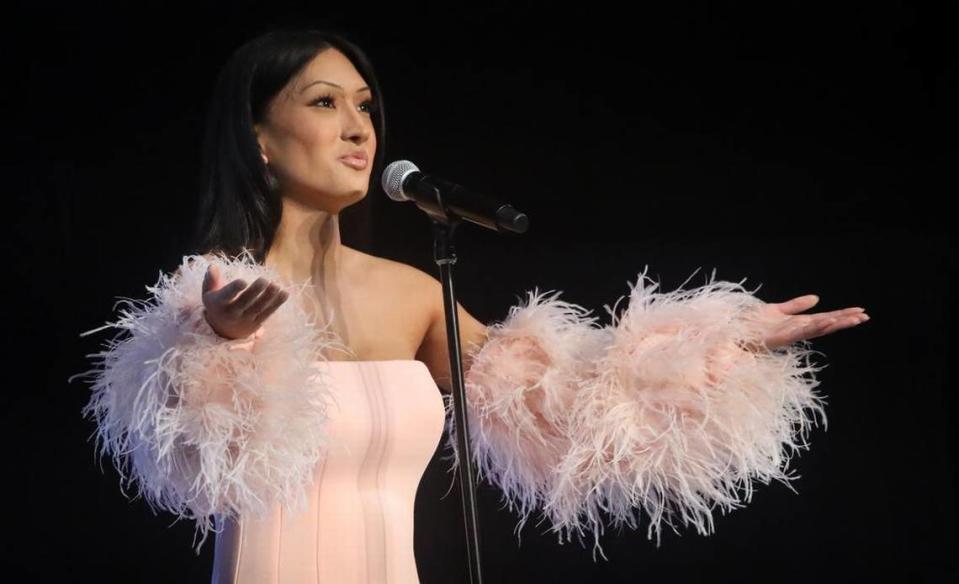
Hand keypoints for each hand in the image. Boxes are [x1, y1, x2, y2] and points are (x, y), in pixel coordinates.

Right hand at [201, 263, 289, 339]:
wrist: (223, 331)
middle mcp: (233, 313)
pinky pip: (268, 313)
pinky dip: (277, 304)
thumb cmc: (217, 305)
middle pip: (245, 302)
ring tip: (276, 285)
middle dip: (255, 291)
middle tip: (264, 279)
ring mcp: (246, 319)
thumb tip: (213, 266)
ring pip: (258, 308)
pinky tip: (285, 293)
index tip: (243, 281)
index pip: (227, 296)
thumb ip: (211, 279)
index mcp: (220, 303)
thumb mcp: (208, 293)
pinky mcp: (257, 324)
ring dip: (268, 297)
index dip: (235, 289)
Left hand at [746, 294, 869, 351]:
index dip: (842, 315)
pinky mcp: (780, 337)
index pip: (825, 319)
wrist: (734, 334)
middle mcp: (797, 330)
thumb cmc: (753, 324)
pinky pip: (800, 332)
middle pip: (826, 324)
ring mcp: (789, 334)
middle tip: (864, 317)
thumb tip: (817, 298)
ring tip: (852, 320)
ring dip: (834, 324)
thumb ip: (797, 305)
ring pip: (816, 329)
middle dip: (844, 321)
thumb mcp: (778, 310)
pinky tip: (827, 322)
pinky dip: (814, 328)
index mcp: (798, 324)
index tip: (860, 312)